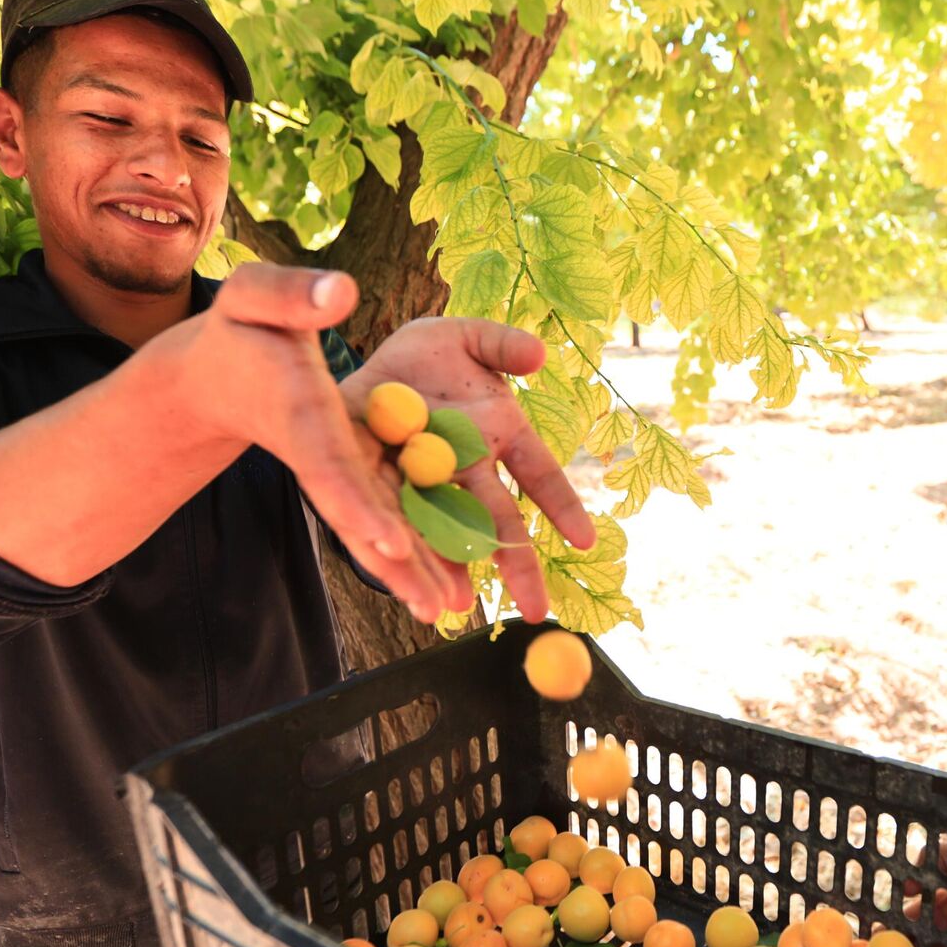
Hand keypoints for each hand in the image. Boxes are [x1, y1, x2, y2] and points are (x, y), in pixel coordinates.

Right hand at [158, 263, 472, 622]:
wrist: (224, 370)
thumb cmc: (242, 326)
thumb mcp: (255, 297)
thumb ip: (293, 294)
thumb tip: (339, 291)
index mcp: (298, 414)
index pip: (327, 466)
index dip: (356, 503)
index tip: (388, 540)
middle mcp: (317, 456)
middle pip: (358, 516)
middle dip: (394, 562)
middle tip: (434, 606)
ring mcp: (334, 472)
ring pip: (375, 526)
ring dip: (410, 570)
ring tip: (450, 611)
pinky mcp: (349, 476)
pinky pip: (384, 516)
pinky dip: (411, 550)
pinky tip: (446, 581)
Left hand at [342, 318, 597, 620]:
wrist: (363, 367)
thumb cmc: (422, 355)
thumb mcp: (463, 337)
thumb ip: (500, 344)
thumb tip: (537, 355)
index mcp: (497, 433)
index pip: (538, 472)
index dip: (560, 505)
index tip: (583, 541)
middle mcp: (466, 468)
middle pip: (496, 520)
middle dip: (515, 565)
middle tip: (536, 610)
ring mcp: (425, 484)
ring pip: (446, 534)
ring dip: (452, 572)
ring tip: (457, 608)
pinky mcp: (378, 491)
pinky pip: (393, 528)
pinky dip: (401, 558)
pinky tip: (410, 592)